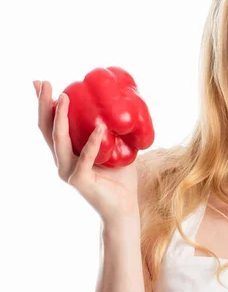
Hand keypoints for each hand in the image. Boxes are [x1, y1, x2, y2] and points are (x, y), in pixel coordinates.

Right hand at [35, 80, 139, 227]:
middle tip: (43, 83)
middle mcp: (63, 160)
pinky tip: (99, 128)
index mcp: (68, 152)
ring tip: (64, 97)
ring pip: (59, 141)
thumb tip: (124, 105)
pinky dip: (92, 143)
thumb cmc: (120, 178)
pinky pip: (85, 158)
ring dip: (60, 117)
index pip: (51, 124)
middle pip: (47, 129)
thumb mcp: (117, 148)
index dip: (44, 104)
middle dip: (43, 104)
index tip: (40, 83)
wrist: (124, 208)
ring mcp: (68, 171)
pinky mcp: (80, 180)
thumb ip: (114, 131)